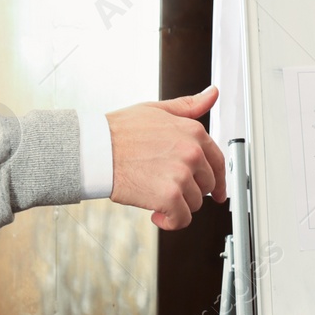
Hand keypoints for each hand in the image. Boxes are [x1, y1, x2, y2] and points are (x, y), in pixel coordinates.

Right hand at [107, 85, 227, 230]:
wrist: (95, 149)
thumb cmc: (120, 131)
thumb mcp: (158, 110)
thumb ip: (189, 106)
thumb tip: (212, 93)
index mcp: (193, 132)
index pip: (218, 161)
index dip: (219, 180)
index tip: (218, 192)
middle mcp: (192, 153)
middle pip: (207, 184)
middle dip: (191, 191)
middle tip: (171, 190)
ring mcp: (182, 174)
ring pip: (195, 203)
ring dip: (178, 205)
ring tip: (157, 196)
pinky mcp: (169, 196)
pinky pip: (181, 218)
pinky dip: (170, 221)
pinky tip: (157, 215)